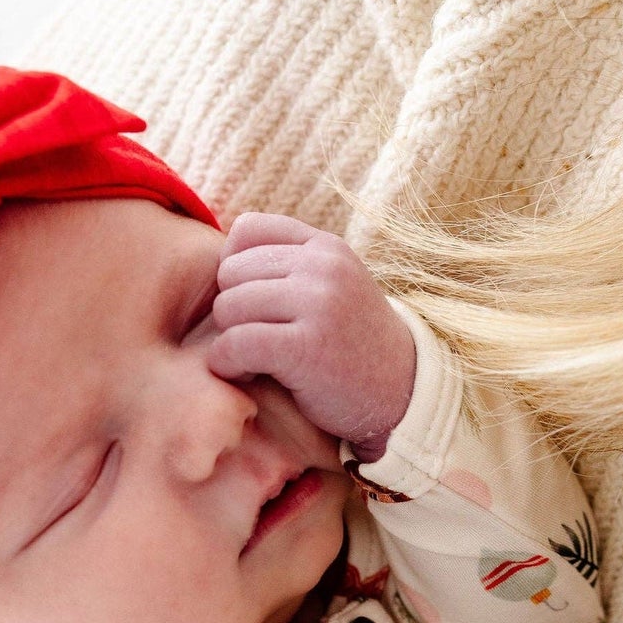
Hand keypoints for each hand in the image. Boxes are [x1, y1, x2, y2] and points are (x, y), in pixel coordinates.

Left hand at [208, 214, 416, 458]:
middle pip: (229, 272)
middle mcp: (323, 267)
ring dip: (229, 340)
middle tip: (256, 338)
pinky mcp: (306, 347)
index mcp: (325, 247)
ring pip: (228, 307)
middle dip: (232, 310)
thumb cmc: (351, 344)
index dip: (234, 268)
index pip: (246, 229)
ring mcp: (318, 304)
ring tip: (255, 359)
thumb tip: (222, 257)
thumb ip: (289, 264)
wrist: (401, 394)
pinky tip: (247, 374)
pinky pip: (235, 344)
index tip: (254, 303)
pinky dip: (227, 364)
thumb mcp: (333, 286)